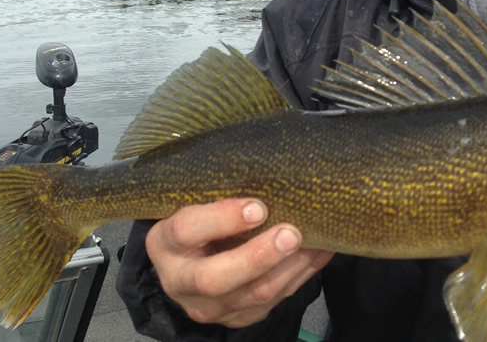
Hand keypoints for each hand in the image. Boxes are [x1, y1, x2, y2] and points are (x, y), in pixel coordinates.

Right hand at [145, 198, 333, 327]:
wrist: (191, 261)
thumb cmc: (200, 220)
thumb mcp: (197, 201)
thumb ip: (221, 191)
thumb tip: (271, 168)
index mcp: (166, 243)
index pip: (187, 230)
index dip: (223, 218)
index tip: (257, 206)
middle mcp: (182, 281)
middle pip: (215, 278)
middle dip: (258, 257)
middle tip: (291, 234)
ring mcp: (210, 306)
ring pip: (254, 295)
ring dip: (290, 266)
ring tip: (315, 240)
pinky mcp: (239, 317)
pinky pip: (276, 300)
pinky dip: (302, 273)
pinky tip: (320, 250)